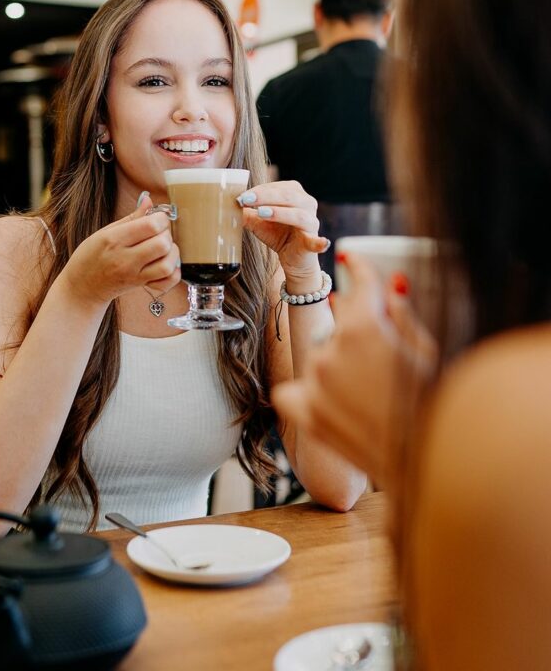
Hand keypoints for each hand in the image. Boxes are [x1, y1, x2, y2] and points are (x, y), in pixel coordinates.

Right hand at [64, 193, 180, 306]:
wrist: (83, 287)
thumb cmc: (91, 256)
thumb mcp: (105, 232)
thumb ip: (131, 217)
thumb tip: (149, 200)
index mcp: (114, 240)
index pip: (150, 226)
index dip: (161, 218)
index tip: (157, 218)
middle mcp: (125, 259)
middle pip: (162, 244)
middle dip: (167, 234)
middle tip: (159, 233)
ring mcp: (134, 275)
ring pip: (167, 265)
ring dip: (172, 253)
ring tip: (163, 249)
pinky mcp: (141, 286)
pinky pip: (167, 282)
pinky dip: (173, 273)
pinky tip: (165, 263)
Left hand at [239, 181, 329, 282]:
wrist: (292, 259)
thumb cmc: (277, 233)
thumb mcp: (257, 222)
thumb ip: (245, 212)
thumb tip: (225, 205)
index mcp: (294, 193)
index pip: (276, 187)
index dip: (258, 190)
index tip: (240, 196)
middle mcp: (307, 204)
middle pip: (288, 196)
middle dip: (265, 196)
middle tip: (246, 199)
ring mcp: (312, 223)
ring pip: (300, 214)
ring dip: (280, 212)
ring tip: (261, 213)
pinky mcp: (313, 242)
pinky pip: (317, 242)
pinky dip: (319, 242)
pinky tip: (321, 243)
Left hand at [271, 253, 436, 490]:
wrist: (431, 468)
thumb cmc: (438, 406)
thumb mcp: (428, 353)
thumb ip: (402, 314)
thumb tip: (391, 285)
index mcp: (363, 329)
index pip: (359, 285)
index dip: (359, 268)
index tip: (351, 259)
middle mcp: (330, 350)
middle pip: (339, 326)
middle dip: (358, 334)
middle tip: (382, 359)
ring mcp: (314, 383)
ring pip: (319, 357)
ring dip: (336, 365)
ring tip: (369, 392)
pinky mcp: (304, 413)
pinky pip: (290, 391)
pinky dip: (304, 394)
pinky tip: (328, 402)